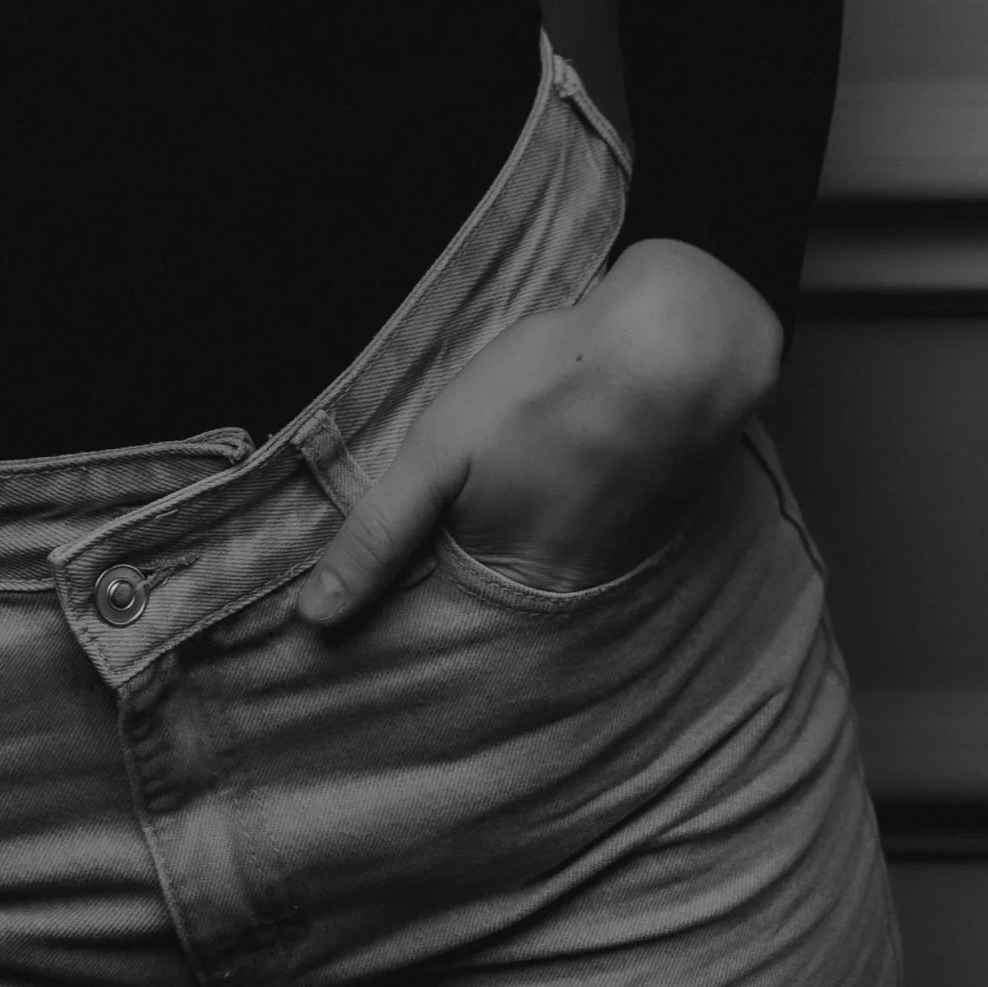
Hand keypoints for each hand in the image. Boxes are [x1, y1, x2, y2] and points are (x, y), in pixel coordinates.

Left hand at [294, 239, 781, 627]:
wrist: (675, 346)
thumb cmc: (548, 389)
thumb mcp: (439, 451)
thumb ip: (378, 534)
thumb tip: (312, 617)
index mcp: (515, 593)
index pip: (445, 641)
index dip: (404, 626)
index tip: (363, 614)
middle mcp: (572, 602)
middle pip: (495, 618)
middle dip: (455, 602)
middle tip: (420, 562)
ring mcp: (618, 565)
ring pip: (540, 587)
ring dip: (508, 569)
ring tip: (484, 525)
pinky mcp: (646, 526)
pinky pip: (584, 551)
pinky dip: (556, 532)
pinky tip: (547, 490)